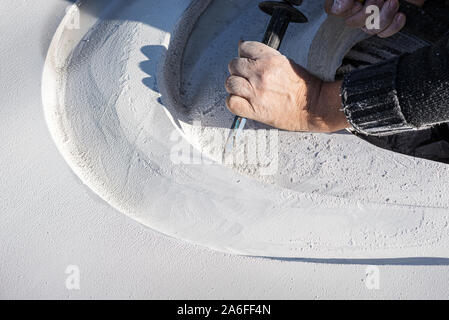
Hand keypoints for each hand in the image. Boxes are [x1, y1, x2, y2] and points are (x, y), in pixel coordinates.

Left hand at [225, 41, 348, 132]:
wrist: (313, 106)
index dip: (245, 55)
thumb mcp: (284, 61)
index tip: (249, 62)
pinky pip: (231, 102)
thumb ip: (262, 55)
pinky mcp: (254, 110)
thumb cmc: (300, 85)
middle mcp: (261, 74)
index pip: (244, 47)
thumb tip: (240, 45)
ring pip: (230, 83)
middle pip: (233, 65)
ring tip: (245, 91)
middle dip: (239, 71)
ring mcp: (256, 92)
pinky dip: (233, 102)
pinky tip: (242, 102)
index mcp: (270, 59)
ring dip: (235, 87)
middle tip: (248, 78)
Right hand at [325, 0, 425, 37]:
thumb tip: (340, 6)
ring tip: (393, 2)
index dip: (344, 9)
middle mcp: (356, 6)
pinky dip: (393, 25)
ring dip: (384, 16)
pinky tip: (400, 15)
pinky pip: (384, 33)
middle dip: (369, 10)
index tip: (356, 2)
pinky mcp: (386, 21)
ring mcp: (370, 15)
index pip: (332, 10)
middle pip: (352, 23)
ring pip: (369, 29)